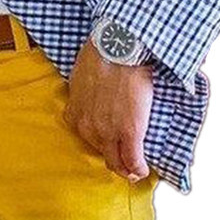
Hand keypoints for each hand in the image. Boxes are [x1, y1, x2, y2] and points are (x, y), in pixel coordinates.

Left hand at [63, 37, 153, 181]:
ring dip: (126, 168)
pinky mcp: (129, 132)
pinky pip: (134, 162)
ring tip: (133, 168)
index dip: (97, 139)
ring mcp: (108, 132)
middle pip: (100, 152)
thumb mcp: (80, 75)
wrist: (117, 50)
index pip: (83, 136)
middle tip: (122, 156)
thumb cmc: (100, 55)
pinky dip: (139, 169)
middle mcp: (88, 127)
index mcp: (75, 113)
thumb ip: (83, 92)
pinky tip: (144, 170)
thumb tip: (91, 93)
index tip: (107, 139)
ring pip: (117, 162)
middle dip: (111, 155)